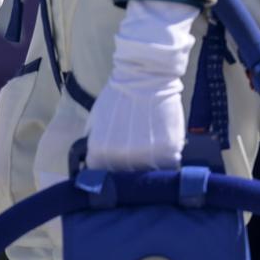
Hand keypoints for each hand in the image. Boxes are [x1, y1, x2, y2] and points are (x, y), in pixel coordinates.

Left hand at [85, 0, 197, 171]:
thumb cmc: (117, 97)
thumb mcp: (96, 120)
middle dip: (127, 172)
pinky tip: (163, 151)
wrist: (144, 77)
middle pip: (126, 181)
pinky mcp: (169, 152)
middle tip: (133, 160)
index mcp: (100, 152)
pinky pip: (168, 168)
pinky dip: (166, 163)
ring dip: (148, 169)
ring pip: (148, 176)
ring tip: (149, 155)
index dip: (106, 176)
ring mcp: (146, 158)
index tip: (112, 171)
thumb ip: (93, 144)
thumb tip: (91, 165)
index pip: (100, 178)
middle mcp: (121, 159)